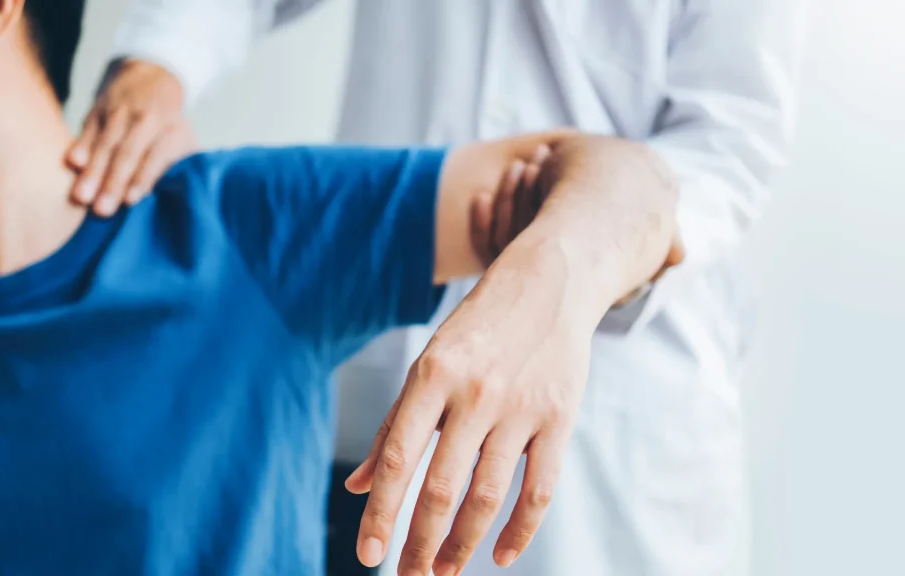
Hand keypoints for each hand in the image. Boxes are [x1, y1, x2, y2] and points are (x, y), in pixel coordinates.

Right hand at [67, 59, 195, 216]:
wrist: (151, 72)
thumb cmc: (169, 120)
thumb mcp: (182, 135)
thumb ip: (178, 161)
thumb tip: (178, 194)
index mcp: (168, 127)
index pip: (155, 155)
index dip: (143, 177)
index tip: (131, 200)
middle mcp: (143, 119)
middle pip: (126, 153)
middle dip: (113, 182)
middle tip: (102, 210)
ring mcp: (118, 112)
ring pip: (105, 144)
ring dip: (93, 172)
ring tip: (82, 197)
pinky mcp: (98, 109)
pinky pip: (88, 129)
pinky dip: (81, 145)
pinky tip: (73, 163)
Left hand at [346, 136, 678, 575]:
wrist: (549, 283)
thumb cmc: (477, 329)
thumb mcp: (428, 363)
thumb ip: (396, 426)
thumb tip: (357, 484)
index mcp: (431, 375)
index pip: (397, 459)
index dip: (380, 513)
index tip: (367, 556)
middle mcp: (474, 393)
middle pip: (441, 488)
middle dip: (419, 543)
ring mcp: (520, 407)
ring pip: (487, 495)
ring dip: (463, 544)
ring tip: (444, 572)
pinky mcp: (559, 418)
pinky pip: (539, 488)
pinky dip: (520, 529)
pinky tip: (500, 555)